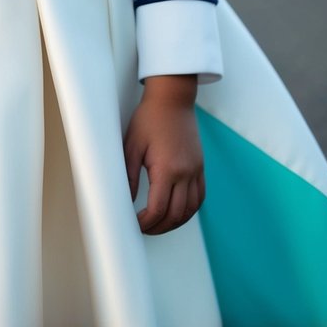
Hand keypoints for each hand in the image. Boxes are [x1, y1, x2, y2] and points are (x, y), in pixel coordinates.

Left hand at [123, 74, 204, 234]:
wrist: (172, 99)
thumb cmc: (149, 118)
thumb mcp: (132, 145)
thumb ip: (128, 176)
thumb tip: (125, 200)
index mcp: (167, 168)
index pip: (158, 208)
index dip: (146, 222)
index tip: (135, 224)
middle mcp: (185, 173)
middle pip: (175, 214)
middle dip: (159, 227)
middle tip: (145, 228)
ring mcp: (196, 170)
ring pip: (191, 209)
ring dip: (175, 222)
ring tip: (160, 224)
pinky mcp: (200, 166)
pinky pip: (200, 197)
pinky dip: (190, 210)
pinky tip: (178, 212)